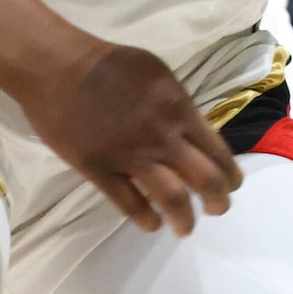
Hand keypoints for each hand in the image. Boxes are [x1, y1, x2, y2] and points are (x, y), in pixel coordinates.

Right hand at [22, 42, 242, 236]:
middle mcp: (162, 136)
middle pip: (205, 178)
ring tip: (186, 229)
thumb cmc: (109, 64)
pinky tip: (151, 224)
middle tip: (217, 210)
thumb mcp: (159, 76)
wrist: (58, 67)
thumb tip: (192, 131)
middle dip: (218, 201)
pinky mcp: (98, 169)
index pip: (218, 150)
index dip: (230, 174)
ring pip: (171, 197)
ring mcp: (130, 154)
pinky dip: (145, 219)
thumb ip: (178, 105)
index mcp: (179, 109)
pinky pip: (128, 203)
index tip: (233, 186)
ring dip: (184, 219)